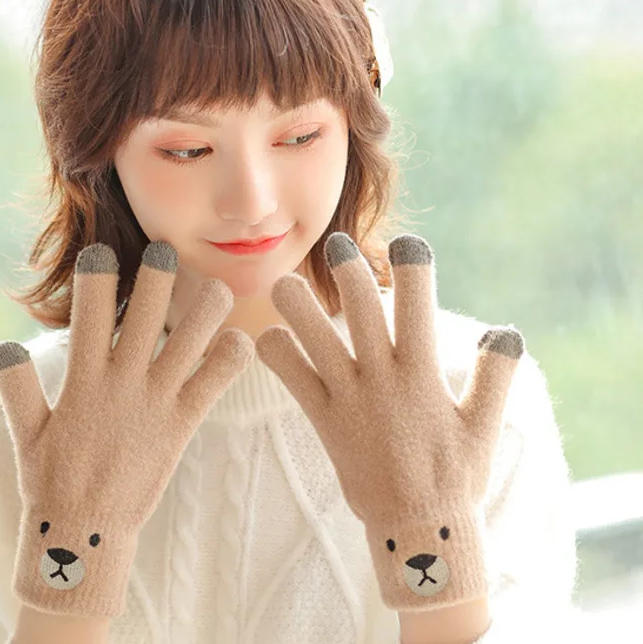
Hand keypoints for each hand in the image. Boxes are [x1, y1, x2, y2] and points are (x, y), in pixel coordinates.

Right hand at [0, 240, 253, 617]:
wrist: (86, 536)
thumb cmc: (52, 480)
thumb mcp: (27, 433)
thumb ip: (16, 388)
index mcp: (82, 381)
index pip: (87, 317)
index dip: (95, 280)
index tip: (102, 249)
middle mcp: (121, 385)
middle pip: (143, 317)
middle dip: (156, 278)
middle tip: (166, 248)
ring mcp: (154, 404)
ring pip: (187, 343)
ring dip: (205, 311)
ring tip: (218, 287)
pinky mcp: (181, 425)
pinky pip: (212, 385)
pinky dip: (229, 360)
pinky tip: (242, 342)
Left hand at [255, 232, 522, 611]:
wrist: (418, 532)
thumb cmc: (456, 476)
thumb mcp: (486, 426)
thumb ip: (496, 376)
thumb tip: (506, 330)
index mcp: (423, 374)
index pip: (418, 308)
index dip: (412, 270)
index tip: (406, 241)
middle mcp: (383, 379)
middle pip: (361, 311)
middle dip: (348, 272)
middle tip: (335, 242)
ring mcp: (349, 399)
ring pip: (316, 340)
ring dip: (298, 308)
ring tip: (283, 282)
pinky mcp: (324, 420)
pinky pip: (292, 380)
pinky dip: (277, 355)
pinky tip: (267, 337)